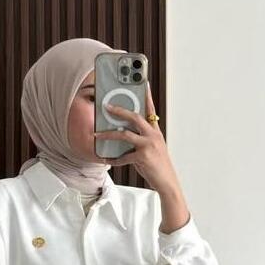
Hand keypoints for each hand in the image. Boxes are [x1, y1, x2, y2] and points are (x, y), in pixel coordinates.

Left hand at [94, 82, 182, 196]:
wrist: (167, 182)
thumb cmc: (158, 166)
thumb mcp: (152, 149)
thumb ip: (141, 140)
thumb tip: (122, 135)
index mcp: (155, 132)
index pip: (150, 110)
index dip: (147, 95)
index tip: (142, 82)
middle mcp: (153, 136)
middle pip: (135, 117)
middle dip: (119, 110)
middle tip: (106, 106)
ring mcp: (148, 146)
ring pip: (125, 134)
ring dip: (108, 134)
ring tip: (96, 135)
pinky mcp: (143, 157)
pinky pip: (123, 157)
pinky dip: (113, 159)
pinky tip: (105, 159)